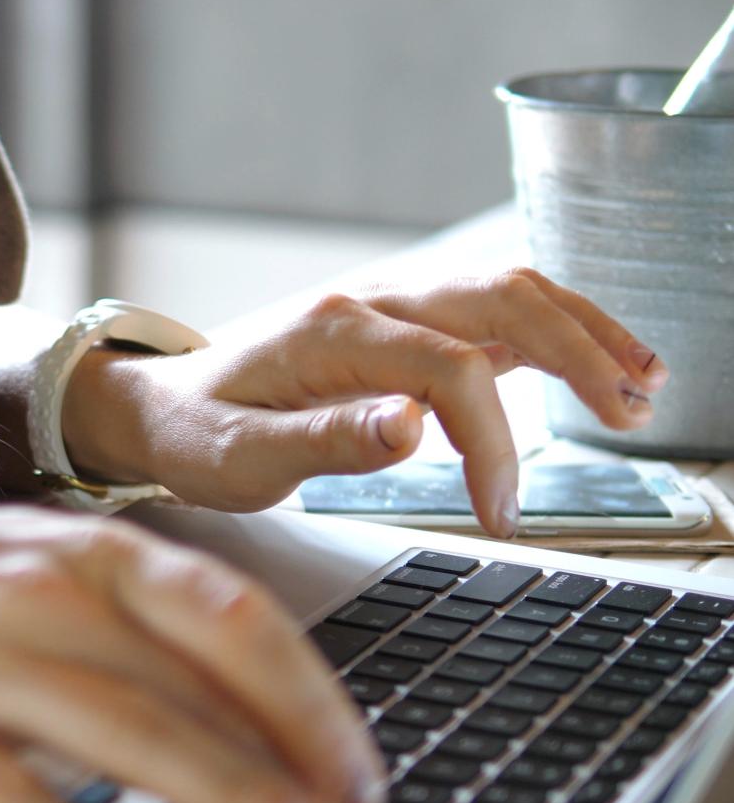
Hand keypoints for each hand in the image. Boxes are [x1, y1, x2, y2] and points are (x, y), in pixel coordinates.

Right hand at [0, 500, 418, 802]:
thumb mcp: (27, 579)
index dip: (315, 701)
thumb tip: (239, 720)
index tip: (364, 776)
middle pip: (201, 685)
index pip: (233, 619)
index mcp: (81, 553)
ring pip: (125, 730)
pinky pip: (3, 789)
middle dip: (301, 772)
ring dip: (228, 799)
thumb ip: (126, 641)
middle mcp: (40, 593)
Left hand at [63, 268, 669, 536]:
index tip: (500, 510)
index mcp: (333, 335)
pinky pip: (486, 312)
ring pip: (505, 292)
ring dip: (578, 329)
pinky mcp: (396, 329)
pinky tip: (592, 363)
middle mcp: (369, 305)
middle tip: (632, 413)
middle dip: (577, 352)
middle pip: (499, 300)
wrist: (161, 405)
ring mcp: (387, 308)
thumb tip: (412, 428)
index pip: (451, 368)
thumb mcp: (238, 459)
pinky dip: (548, 331)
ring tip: (641, 381)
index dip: (492, 440)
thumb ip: (323, 442)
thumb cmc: (195, 434)